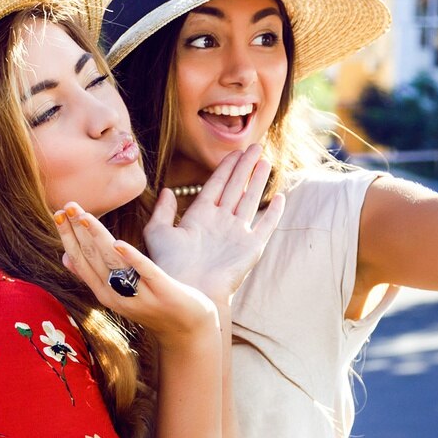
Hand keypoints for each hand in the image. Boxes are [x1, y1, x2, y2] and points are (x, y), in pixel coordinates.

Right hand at [55, 203, 216, 342]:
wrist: (186, 330)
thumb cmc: (151, 305)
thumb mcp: (117, 292)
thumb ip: (92, 276)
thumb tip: (64, 257)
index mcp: (104, 292)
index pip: (79, 260)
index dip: (68, 236)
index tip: (57, 213)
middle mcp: (116, 295)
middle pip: (92, 258)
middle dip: (77, 231)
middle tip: (66, 206)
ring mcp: (138, 294)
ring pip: (113, 262)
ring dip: (98, 237)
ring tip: (85, 216)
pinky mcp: (162, 291)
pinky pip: (145, 272)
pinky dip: (132, 258)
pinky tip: (119, 243)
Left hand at [142, 145, 285, 300]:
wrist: (189, 290)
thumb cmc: (170, 265)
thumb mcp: (158, 233)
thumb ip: (161, 211)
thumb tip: (167, 191)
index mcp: (200, 216)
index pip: (216, 185)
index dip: (226, 168)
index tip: (235, 152)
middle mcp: (220, 222)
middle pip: (236, 187)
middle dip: (245, 167)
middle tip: (255, 147)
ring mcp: (237, 234)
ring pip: (250, 200)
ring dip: (258, 181)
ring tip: (266, 161)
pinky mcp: (251, 247)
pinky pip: (265, 226)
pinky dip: (273, 213)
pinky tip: (280, 198)